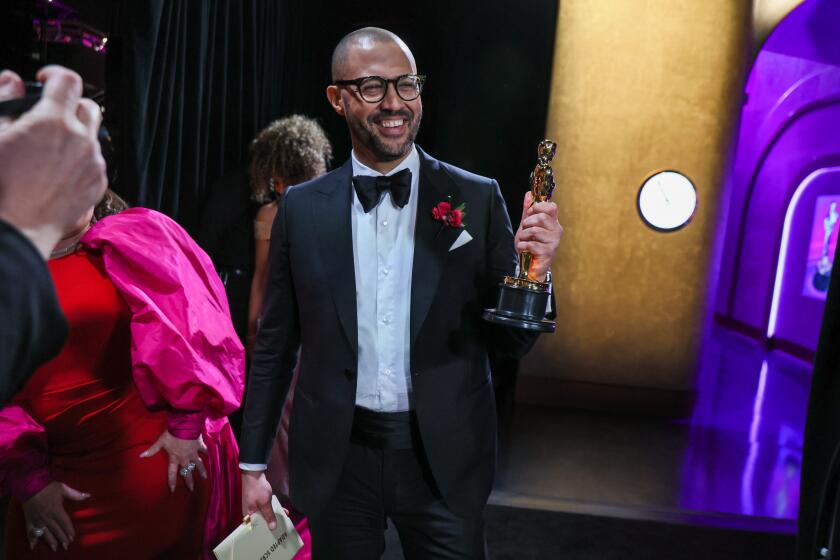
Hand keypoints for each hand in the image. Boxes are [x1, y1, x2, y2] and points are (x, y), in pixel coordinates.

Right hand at [0, 66, 106, 257]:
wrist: (17, 227)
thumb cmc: (0, 183)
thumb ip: (4, 101)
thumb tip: (12, 79)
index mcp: (53, 121)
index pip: (68, 81)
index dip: (56, 75)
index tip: (45, 80)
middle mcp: (80, 139)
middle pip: (89, 106)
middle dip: (71, 104)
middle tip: (50, 114)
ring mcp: (93, 162)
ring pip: (92, 136)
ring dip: (76, 134)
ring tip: (49, 149)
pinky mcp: (98, 183)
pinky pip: (95, 162)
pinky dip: (80, 159)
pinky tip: (57, 172)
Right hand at [22, 481, 89, 550]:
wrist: (29, 485)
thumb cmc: (47, 486)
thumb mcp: (63, 488)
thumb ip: (75, 494)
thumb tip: (88, 495)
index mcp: (56, 510)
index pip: (65, 522)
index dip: (69, 530)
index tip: (72, 537)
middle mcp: (47, 516)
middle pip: (56, 529)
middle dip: (62, 538)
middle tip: (66, 546)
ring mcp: (37, 519)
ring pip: (45, 532)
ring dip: (50, 541)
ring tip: (55, 548)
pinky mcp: (29, 519)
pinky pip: (30, 531)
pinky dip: (31, 539)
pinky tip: (32, 546)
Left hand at [140, 430, 207, 492]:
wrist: (185, 426)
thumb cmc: (171, 434)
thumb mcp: (160, 441)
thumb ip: (152, 450)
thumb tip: (140, 456)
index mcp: (174, 458)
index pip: (172, 473)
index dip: (172, 482)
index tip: (172, 490)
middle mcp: (185, 458)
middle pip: (187, 472)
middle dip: (189, 481)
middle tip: (191, 489)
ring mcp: (193, 453)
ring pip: (198, 464)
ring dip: (202, 471)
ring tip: (205, 477)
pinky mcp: (199, 446)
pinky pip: (204, 451)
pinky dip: (206, 452)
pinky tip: (210, 455)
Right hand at [241, 470, 277, 529]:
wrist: (254, 473)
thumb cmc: (257, 490)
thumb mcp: (265, 504)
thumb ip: (269, 515)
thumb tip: (272, 528)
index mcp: (248, 515)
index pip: (255, 527)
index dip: (264, 531)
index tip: (273, 533)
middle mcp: (249, 512)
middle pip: (260, 520)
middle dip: (271, 522)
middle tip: (281, 525)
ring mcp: (253, 505)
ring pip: (264, 513)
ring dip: (273, 514)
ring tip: (284, 516)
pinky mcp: (257, 500)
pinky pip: (265, 507)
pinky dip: (272, 508)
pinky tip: (281, 509)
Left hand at [514, 191, 562, 281]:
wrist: (530, 266)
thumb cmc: (531, 245)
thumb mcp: (527, 226)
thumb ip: (528, 211)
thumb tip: (529, 194)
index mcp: (553, 222)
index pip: (552, 207)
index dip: (538, 208)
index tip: (529, 214)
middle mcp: (557, 231)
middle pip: (542, 217)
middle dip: (527, 223)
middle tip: (524, 230)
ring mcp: (554, 242)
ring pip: (535, 231)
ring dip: (523, 236)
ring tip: (523, 241)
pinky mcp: (548, 253)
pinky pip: (532, 244)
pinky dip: (522, 246)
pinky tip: (524, 249)